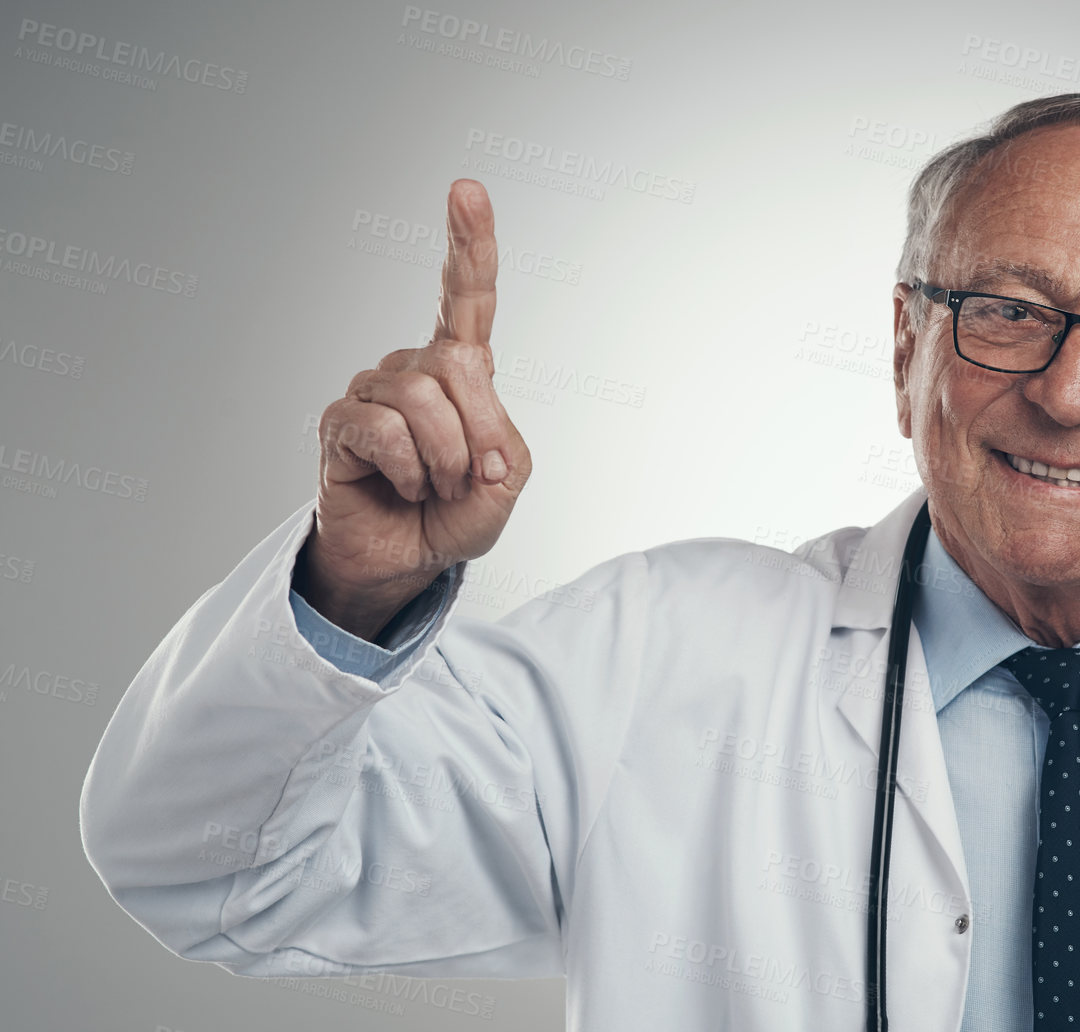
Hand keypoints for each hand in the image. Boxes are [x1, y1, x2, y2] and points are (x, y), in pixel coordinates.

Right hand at [296, 179, 530, 639]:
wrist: (408, 561)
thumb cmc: (456, 512)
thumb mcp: (506, 478)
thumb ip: (502, 439)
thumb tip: (467, 422)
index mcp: (460, 368)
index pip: (466, 297)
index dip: (469, 243)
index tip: (465, 188)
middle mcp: (413, 366)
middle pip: (459, 365)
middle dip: (481, 434)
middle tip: (471, 478)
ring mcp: (372, 390)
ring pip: (423, 401)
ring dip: (445, 460)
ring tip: (433, 487)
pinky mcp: (340, 422)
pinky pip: (386, 432)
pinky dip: (411, 471)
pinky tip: (403, 487)